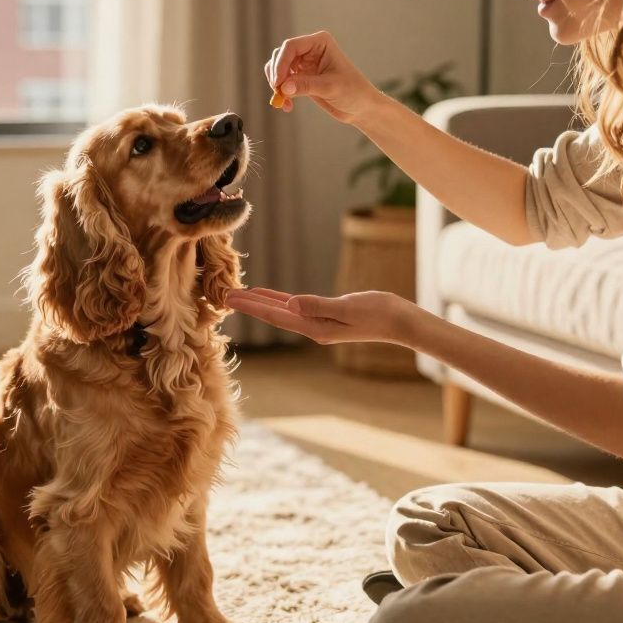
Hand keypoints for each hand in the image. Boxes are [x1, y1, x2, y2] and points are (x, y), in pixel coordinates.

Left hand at [225, 287, 419, 346]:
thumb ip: (318, 306)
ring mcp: (319, 323)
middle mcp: (312, 327)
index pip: (275, 316)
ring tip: (240, 295)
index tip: (228, 298)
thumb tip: (290, 304)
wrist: (400, 321)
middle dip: (248, 305)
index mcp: (314, 327)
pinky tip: (270, 296)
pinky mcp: (326, 315)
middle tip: (222, 295)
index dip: (251, 306)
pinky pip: (295, 307)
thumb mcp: (348, 307)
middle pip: (273, 315)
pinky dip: (279, 301)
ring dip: (260, 303)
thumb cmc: (379, 312)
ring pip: (281, 311)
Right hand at [264, 30, 383, 123]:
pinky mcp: (301, 78)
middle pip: (281, 55)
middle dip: (277, 74)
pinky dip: (281, 93)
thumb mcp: (330, 87)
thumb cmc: (353, 91)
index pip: (291, 46)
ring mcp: (304, 63)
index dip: (281, 63)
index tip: (278, 83)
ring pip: (278, 68)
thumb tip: (283, 87)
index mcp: (320, 42)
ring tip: (284, 101)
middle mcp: (310, 49)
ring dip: (277, 85)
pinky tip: (287, 106)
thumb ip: (306, 86)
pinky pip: (283, 82)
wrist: (361, 107)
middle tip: (279, 93)